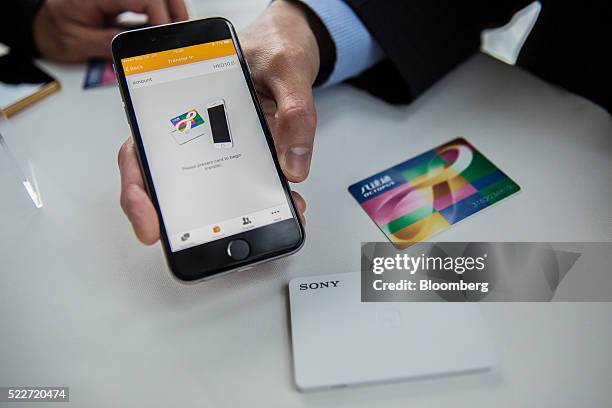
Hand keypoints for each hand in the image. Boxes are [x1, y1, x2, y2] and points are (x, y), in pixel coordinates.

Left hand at [33, 0, 188, 61]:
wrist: (39, 24)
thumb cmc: (52, 30)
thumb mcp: (79, 43)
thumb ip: (110, 45)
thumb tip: (138, 50)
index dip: (160, 16)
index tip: (166, 36)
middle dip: (173, 10)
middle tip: (182, 33)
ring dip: (169, 10)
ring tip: (176, 32)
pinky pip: (146, 1)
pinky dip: (158, 12)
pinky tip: (163, 28)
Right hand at [118, 0, 316, 243]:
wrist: (290, 42)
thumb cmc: (273, 45)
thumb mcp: (287, 67)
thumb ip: (294, 111)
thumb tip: (294, 166)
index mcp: (179, 101)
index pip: (142, 150)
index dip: (138, 190)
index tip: (151, 222)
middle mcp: (194, 130)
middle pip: (169, 181)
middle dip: (180, 218)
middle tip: (197, 240)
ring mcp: (219, 146)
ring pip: (210, 189)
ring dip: (230, 214)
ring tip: (258, 225)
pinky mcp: (245, 155)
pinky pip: (245, 184)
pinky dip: (260, 202)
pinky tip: (282, 207)